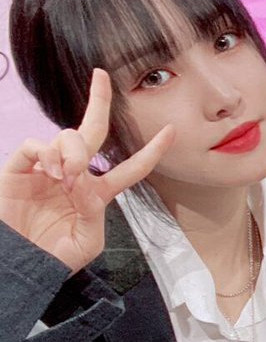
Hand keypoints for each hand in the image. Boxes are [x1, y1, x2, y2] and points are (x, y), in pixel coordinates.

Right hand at [0, 70, 173, 274]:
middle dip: (99, 100)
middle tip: (101, 75)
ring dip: (74, 152)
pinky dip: (48, 155)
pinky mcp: (20, 169)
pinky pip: (37, 145)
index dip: (152, 151)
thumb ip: (94, 212)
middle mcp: (74, 174)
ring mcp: (47, 169)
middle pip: (93, 130)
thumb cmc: (52, 258)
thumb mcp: (86, 241)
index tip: (171, 131)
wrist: (18, 266)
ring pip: (68, 136)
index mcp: (96, 193)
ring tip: (67, 178)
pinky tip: (52, 173)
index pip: (130, 167)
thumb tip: (83, 181)